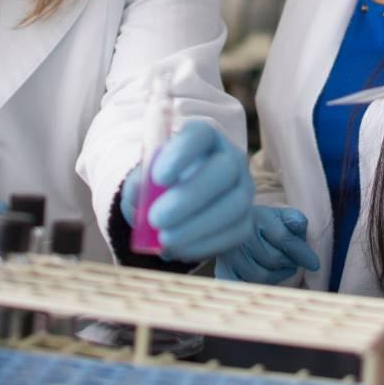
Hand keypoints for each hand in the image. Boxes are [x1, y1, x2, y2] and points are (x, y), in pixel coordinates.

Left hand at [122, 120, 255, 261]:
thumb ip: (138, 184)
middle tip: (156, 218)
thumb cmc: (158, 183)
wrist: (174, 203)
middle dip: (190, 197)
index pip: (201, 134)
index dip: (182, 154)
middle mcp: (230, 157)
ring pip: (234, 204)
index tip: (157, 177)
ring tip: (164, 240)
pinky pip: (234, 232)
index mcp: (204, 135)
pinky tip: (178, 250)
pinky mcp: (245, 219)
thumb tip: (139, 197)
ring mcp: (243, 188)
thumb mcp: (142, 178)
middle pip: (224, 169)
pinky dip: (204, 245)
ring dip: (197, 226)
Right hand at [217, 206, 320, 284]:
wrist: (233, 227)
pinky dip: (259, 286)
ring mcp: (229, 254)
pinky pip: (246, 286)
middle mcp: (240, 234)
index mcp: (257, 216)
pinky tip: (265, 277)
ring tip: (279, 267)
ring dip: (277, 275)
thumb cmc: (265, 224)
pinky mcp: (223, 271)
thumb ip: (294, 219)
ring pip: (260, 276)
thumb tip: (300, 224)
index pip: (283, 238)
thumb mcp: (281, 215)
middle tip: (291, 260)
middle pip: (273, 260)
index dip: (301, 253)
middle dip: (288, 262)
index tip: (315, 265)